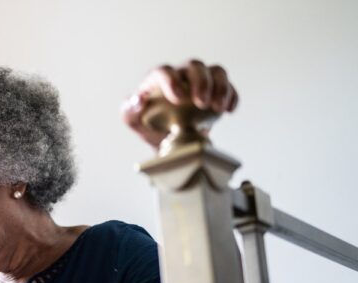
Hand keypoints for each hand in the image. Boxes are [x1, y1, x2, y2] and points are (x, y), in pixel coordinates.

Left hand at [122, 59, 238, 149]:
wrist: (166, 137)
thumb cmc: (147, 123)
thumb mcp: (132, 120)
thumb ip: (130, 110)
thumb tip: (139, 100)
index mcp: (158, 78)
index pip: (165, 71)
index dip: (172, 81)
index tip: (179, 99)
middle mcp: (181, 74)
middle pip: (194, 66)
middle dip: (201, 82)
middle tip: (202, 103)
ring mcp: (201, 80)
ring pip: (216, 71)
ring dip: (221, 87)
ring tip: (219, 108)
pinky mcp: (216, 90)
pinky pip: (229, 86)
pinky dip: (232, 96)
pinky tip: (229, 110)